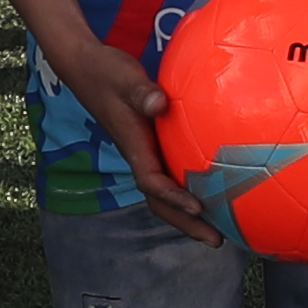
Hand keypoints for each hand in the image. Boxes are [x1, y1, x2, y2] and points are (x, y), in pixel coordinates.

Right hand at [42, 24, 219, 244]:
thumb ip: (141, 92)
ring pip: (165, 193)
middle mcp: (139, 156)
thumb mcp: (124, 77)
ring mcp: (144, 153)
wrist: (86, 67)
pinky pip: (171, 175)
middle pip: (160, 201)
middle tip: (216, 241)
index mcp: (133, 145)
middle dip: (186, 223)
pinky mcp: (150, 145)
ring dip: (189, 213)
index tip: (198, 208)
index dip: (174, 198)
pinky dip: (191, 188)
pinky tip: (217, 190)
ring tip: (221, 229)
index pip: (152, 182)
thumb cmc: (106, 71)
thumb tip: (160, 103)